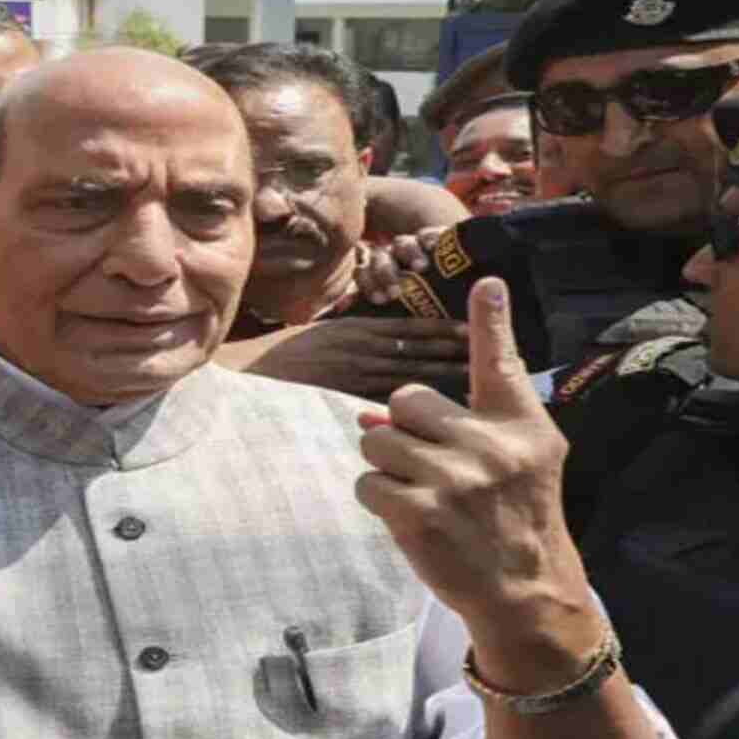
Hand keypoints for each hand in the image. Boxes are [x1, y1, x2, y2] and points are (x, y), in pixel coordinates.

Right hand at [237, 309, 467, 398]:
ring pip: (408, 372)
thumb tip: (390, 340)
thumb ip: (358, 336)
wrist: (252, 370)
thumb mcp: (326, 332)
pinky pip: (385, 396)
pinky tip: (434, 411)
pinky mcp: (344, 391)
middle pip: (417, 349)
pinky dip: (411, 402)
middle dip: (452, 354)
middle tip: (486, 361)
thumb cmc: (287, 354)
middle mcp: (360, 345)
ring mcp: (353, 370)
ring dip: (439, 377)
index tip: (472, 335)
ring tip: (472, 385)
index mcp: (358, 327)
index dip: (443, 331)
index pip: (410, 328)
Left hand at [354, 278, 589, 643]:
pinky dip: (379, 499)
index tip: (485, 282)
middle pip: (402, 402)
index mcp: (520, 425)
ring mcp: (454, 479)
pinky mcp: (421, 513)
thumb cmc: (513, 515)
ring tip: (420, 491)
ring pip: (376, 442)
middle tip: (430, 466)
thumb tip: (371, 415)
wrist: (522, 588)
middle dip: (401, 431)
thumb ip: (460, 425)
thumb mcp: (519, 459)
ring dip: (385, 466)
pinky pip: (367, 483)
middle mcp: (489, 445)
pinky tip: (411, 516)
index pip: (500, 362)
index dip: (491, 319)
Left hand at [356, 228, 447, 304]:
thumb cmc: (414, 307)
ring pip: (401, 245)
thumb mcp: (392, 312)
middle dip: (386, 274)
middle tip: (396, 292)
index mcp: (375, 274)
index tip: (379, 300)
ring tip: (421, 268)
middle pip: (380, 258)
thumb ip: (364, 308)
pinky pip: (427, 235)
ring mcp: (410, 247)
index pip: (362, 273)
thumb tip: (333, 311)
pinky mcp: (433, 240)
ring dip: (409, 254)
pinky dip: (429, 238)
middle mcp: (390, 257)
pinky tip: (433, 245)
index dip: (368, 285)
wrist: (445, 293)